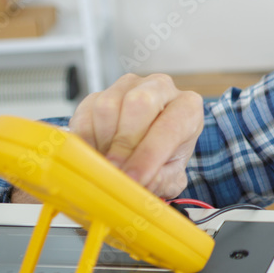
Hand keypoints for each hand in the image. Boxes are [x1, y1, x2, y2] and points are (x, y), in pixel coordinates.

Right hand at [65, 73, 203, 198]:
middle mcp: (160, 88)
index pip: (170, 126)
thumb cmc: (165, 156)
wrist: (147, 143)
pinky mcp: (99, 93)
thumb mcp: (172, 175)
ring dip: (104, 141)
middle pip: (139, 103)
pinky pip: (85, 113)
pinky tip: (97, 154)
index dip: (150, 155)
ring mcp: (127, 86)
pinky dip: (86, 140)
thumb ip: (160, 181)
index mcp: (187, 106)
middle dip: (125, 143)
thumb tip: (137, 186)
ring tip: (110, 163)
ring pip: (108, 106)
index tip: (134, 178)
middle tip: (117, 171)